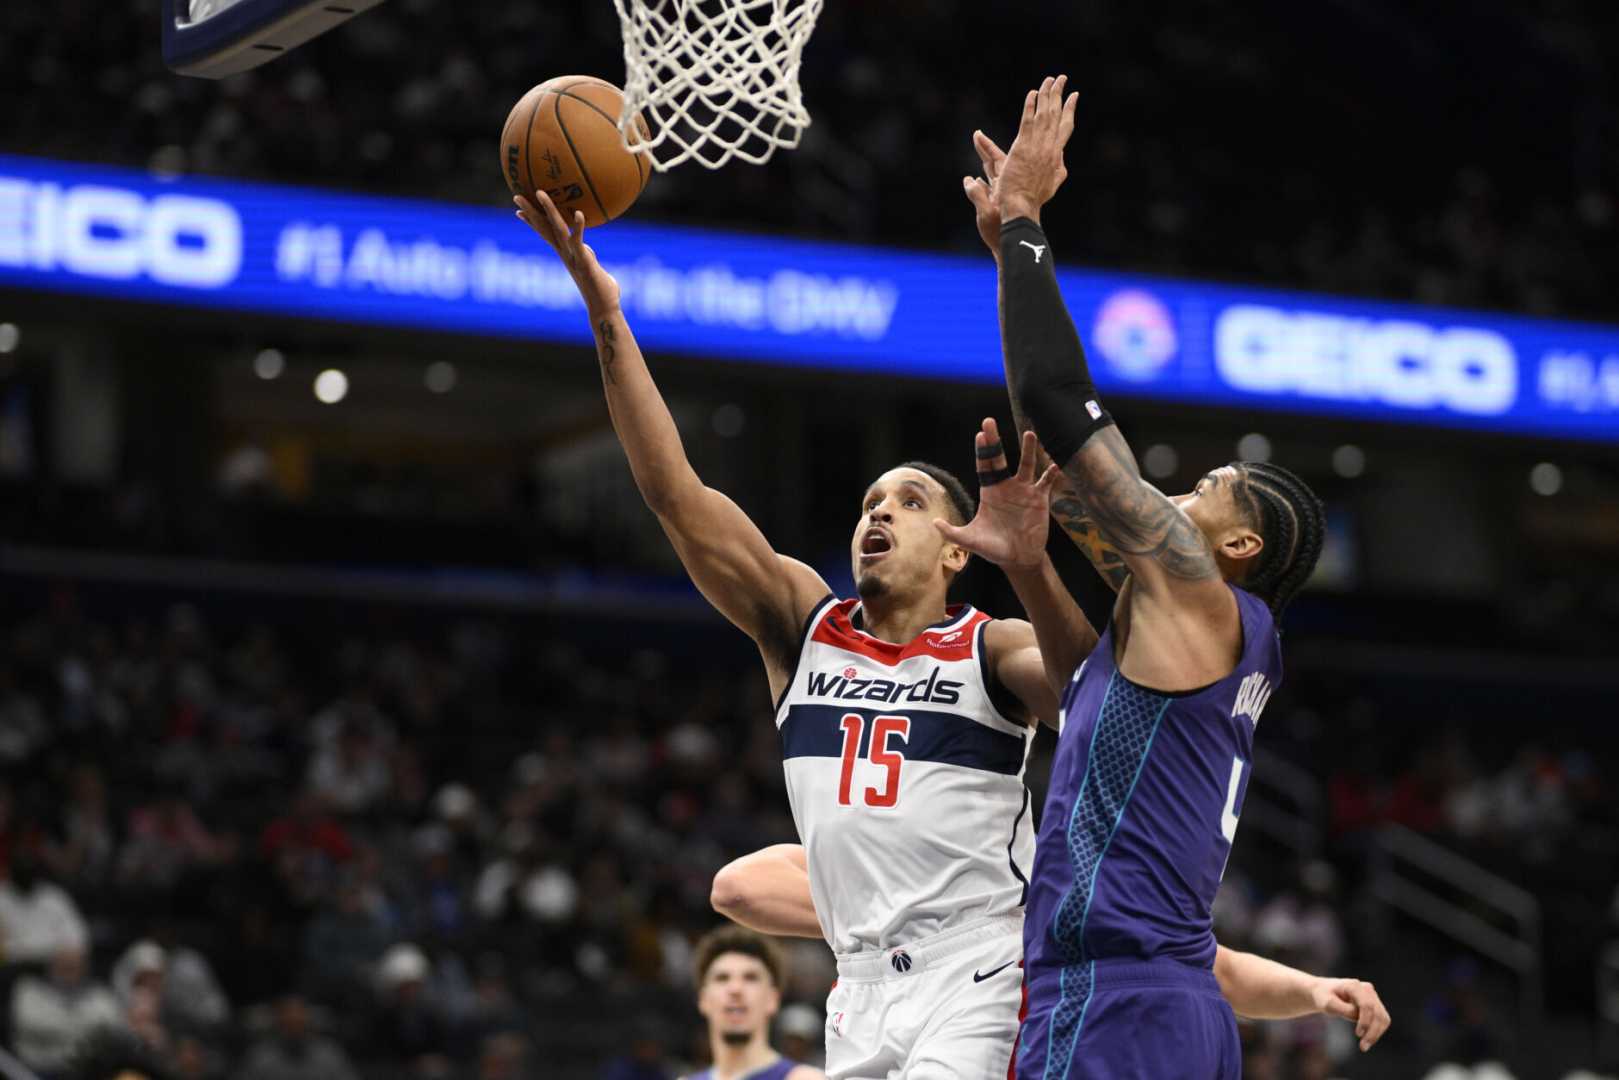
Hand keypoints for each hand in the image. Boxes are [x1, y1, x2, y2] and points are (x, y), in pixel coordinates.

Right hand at [515, 192, 620, 316]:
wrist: (603, 308)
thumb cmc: (601, 290)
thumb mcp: (591, 267)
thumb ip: (587, 256)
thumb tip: (586, 249)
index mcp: (565, 253)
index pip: (545, 233)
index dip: (532, 222)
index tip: (519, 210)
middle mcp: (565, 254)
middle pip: (544, 228)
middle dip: (530, 212)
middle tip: (516, 196)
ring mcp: (572, 257)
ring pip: (557, 229)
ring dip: (548, 210)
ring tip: (539, 193)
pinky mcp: (584, 261)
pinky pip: (579, 242)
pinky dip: (578, 227)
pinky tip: (579, 213)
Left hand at [934, 418, 1060, 571]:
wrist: (1018, 558)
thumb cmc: (993, 548)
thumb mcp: (971, 540)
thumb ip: (953, 532)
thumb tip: (934, 523)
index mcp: (990, 492)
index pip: (984, 467)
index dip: (982, 452)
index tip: (980, 435)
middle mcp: (1006, 486)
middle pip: (1000, 459)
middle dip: (994, 441)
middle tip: (989, 421)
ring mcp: (1024, 491)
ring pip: (1026, 465)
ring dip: (1028, 451)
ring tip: (1030, 434)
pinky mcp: (1039, 499)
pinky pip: (1046, 483)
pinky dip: (1051, 474)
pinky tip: (1054, 466)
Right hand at [963, 129, 1007, 256]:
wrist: (1012, 245)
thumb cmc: (1002, 232)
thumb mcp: (986, 214)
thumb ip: (977, 196)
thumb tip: (969, 180)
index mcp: (1006, 184)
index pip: (996, 159)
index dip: (986, 146)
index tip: (977, 133)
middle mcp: (1006, 187)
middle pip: (995, 163)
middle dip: (985, 150)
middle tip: (977, 135)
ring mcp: (1001, 196)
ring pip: (993, 175)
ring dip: (985, 164)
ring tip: (979, 154)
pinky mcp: (996, 207)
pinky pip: (988, 190)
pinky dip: (980, 183)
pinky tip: (973, 180)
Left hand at [996, 75, 1078, 224]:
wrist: (1022, 205)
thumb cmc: (1035, 197)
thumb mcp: (1054, 182)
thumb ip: (1059, 167)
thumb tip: (1062, 158)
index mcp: (1057, 154)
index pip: (1066, 126)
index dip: (1070, 109)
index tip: (1074, 95)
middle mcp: (1050, 147)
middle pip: (1056, 115)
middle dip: (1059, 94)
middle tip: (1061, 78)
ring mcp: (1037, 146)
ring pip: (1043, 115)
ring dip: (1046, 95)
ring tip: (1049, 80)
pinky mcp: (1022, 146)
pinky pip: (1027, 121)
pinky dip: (1030, 106)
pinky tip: (1033, 93)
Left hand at [1309, 976, 1389, 1051]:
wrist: (1323, 992)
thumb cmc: (1323, 997)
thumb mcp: (1328, 1004)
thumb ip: (1344, 1010)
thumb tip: (1359, 1017)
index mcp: (1354, 986)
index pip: (1366, 1005)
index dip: (1365, 1021)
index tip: (1358, 1034)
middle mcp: (1366, 989)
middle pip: (1377, 1013)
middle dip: (1372, 1031)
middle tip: (1363, 1047)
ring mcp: (1372, 996)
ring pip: (1383, 1017)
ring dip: (1376, 1033)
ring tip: (1364, 1046)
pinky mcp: (1374, 1004)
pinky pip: (1382, 1020)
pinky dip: (1377, 1031)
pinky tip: (1367, 1039)